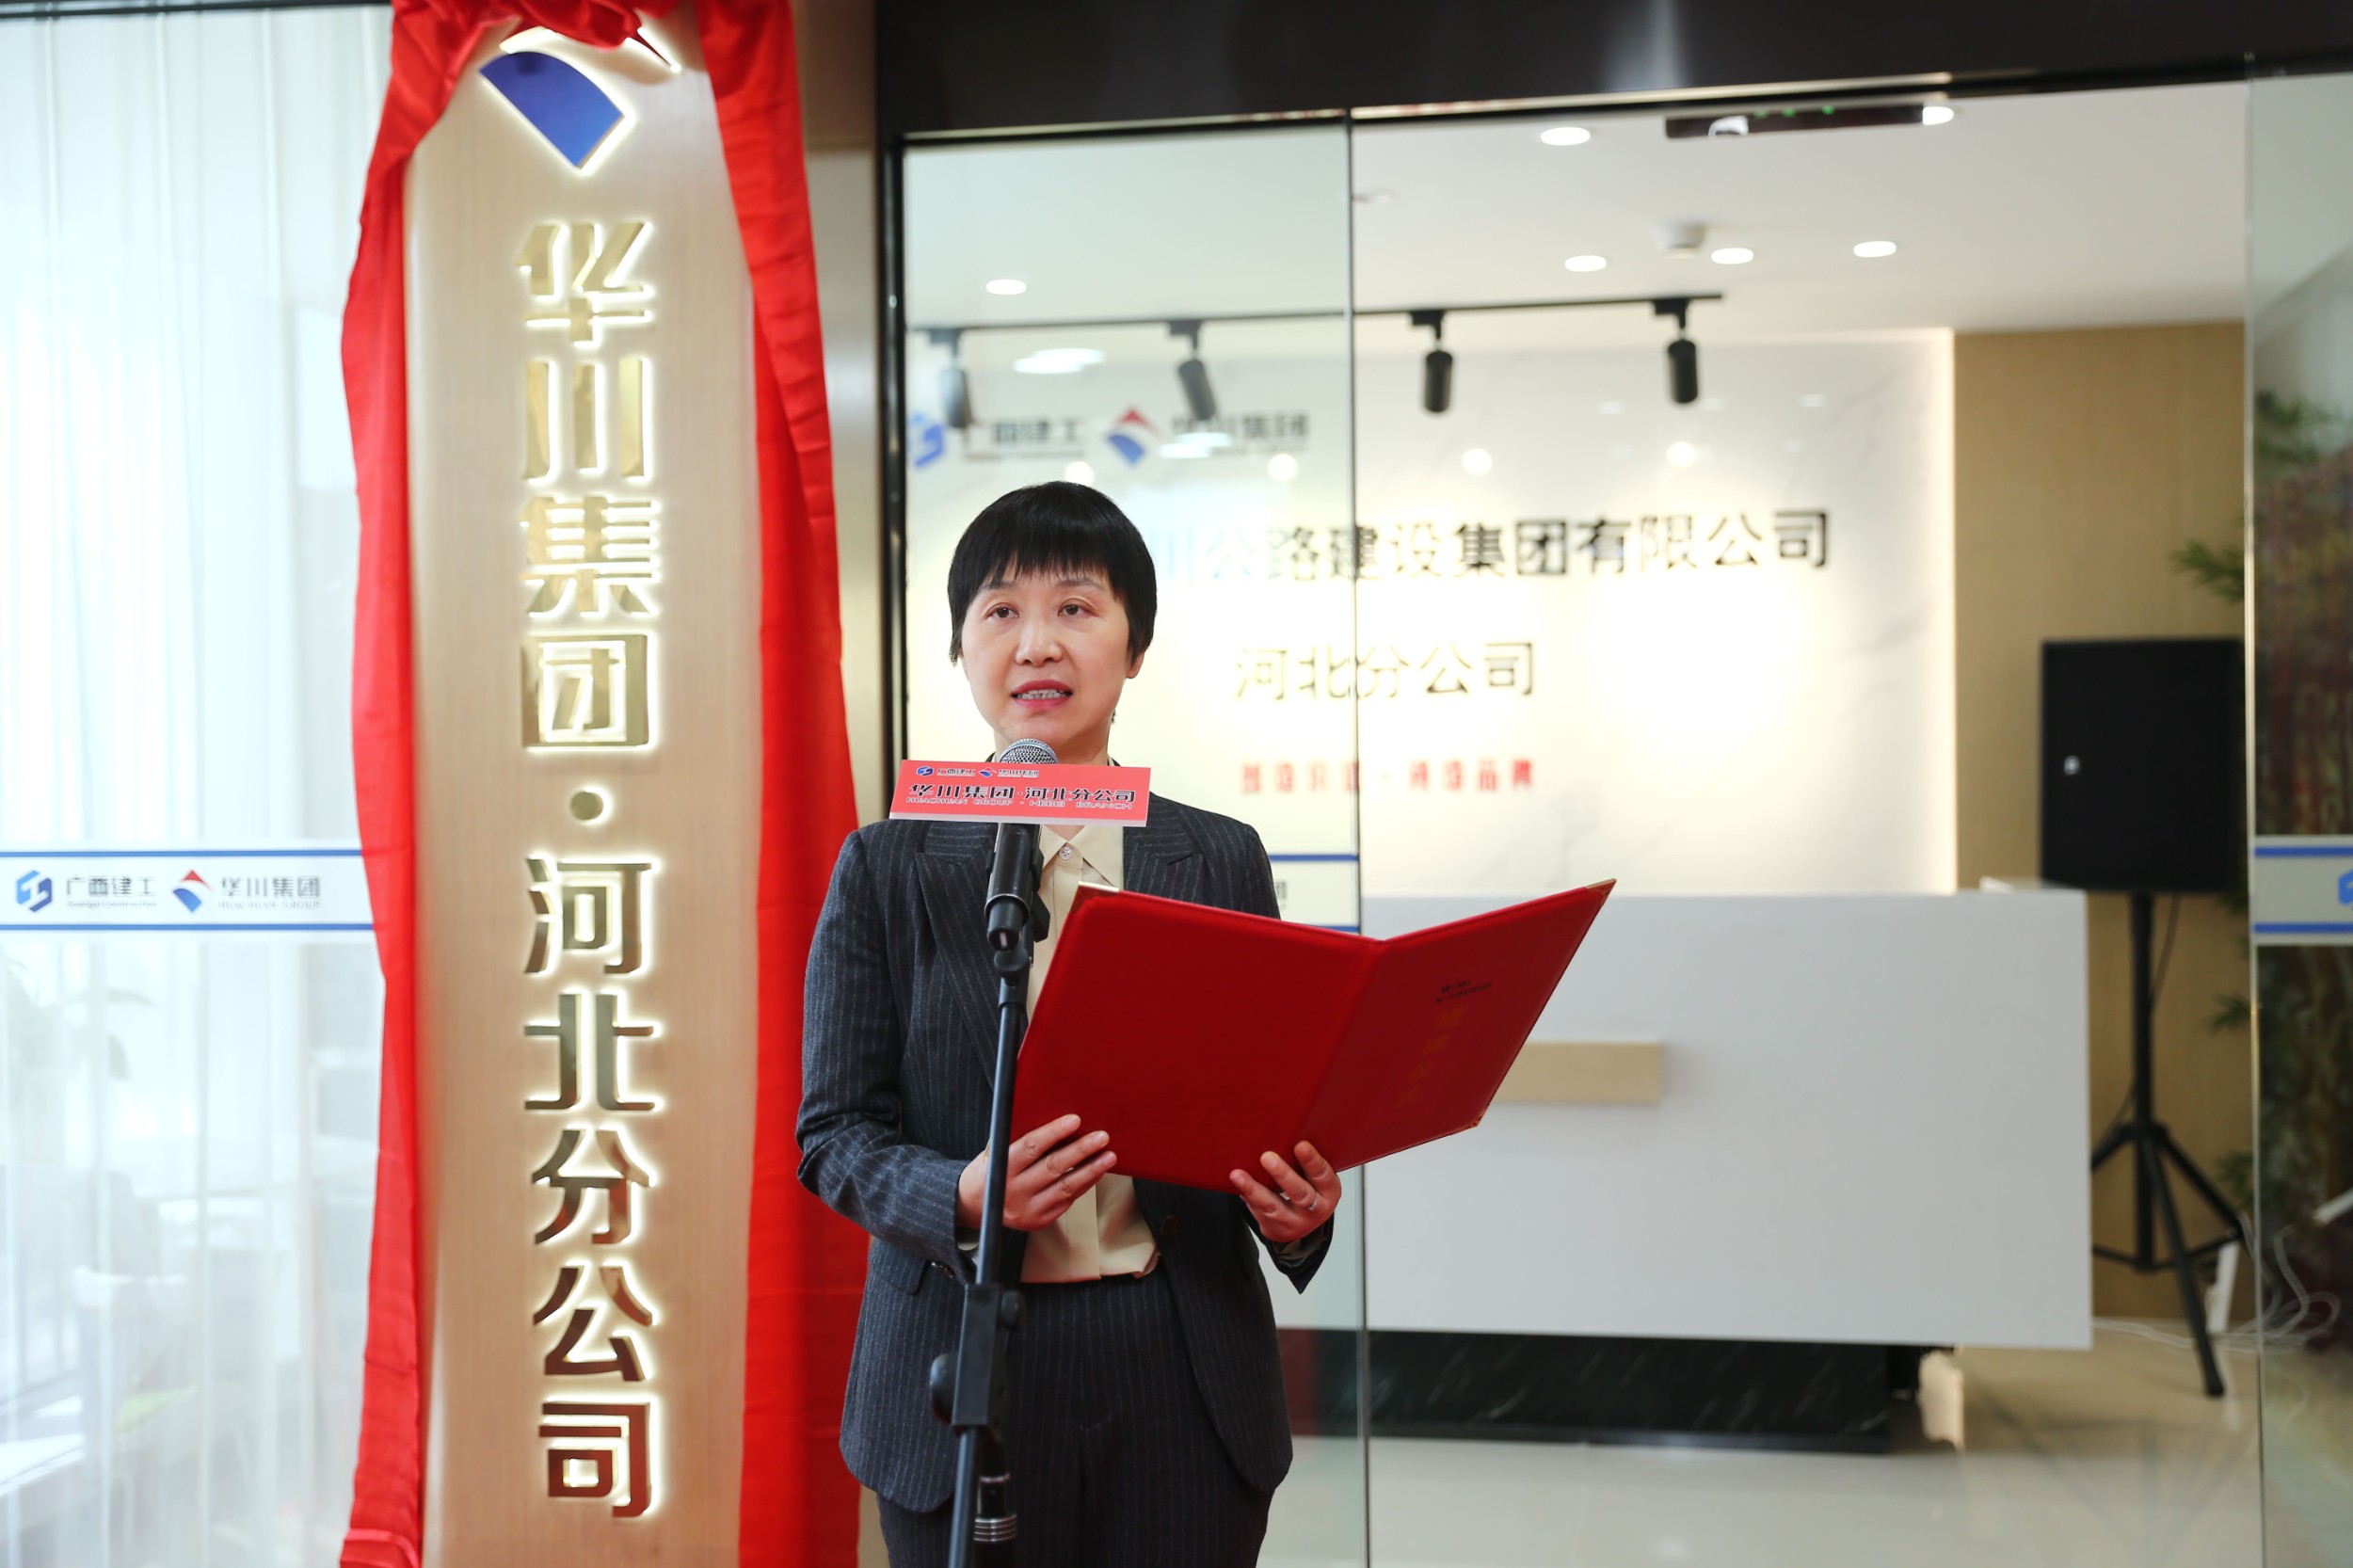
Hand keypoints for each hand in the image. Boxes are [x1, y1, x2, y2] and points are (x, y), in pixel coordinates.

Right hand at [957, 1114, 1115, 1232]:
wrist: (976, 1204)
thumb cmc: (991, 1168)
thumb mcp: (995, 1149)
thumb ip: (1017, 1136)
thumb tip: (1051, 1114)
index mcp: (1000, 1168)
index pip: (1030, 1147)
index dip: (1053, 1132)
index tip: (1074, 1120)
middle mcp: (1013, 1191)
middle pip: (1052, 1167)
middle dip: (1080, 1151)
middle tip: (1101, 1137)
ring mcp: (1027, 1209)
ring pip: (1065, 1188)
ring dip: (1091, 1170)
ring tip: (1109, 1156)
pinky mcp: (1039, 1220)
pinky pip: (1068, 1200)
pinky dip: (1085, 1184)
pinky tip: (1096, 1171)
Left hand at [1231, 1141, 1341, 1244]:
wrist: (1300, 1223)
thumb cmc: (1308, 1187)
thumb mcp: (1316, 1177)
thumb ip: (1306, 1161)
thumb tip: (1285, 1130)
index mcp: (1329, 1192)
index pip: (1322, 1175)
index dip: (1312, 1160)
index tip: (1300, 1145)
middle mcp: (1315, 1210)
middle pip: (1300, 1193)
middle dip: (1283, 1175)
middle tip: (1267, 1157)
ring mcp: (1294, 1223)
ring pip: (1273, 1206)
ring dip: (1254, 1189)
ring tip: (1238, 1175)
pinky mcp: (1273, 1228)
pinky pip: (1257, 1210)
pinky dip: (1246, 1195)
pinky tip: (1235, 1183)